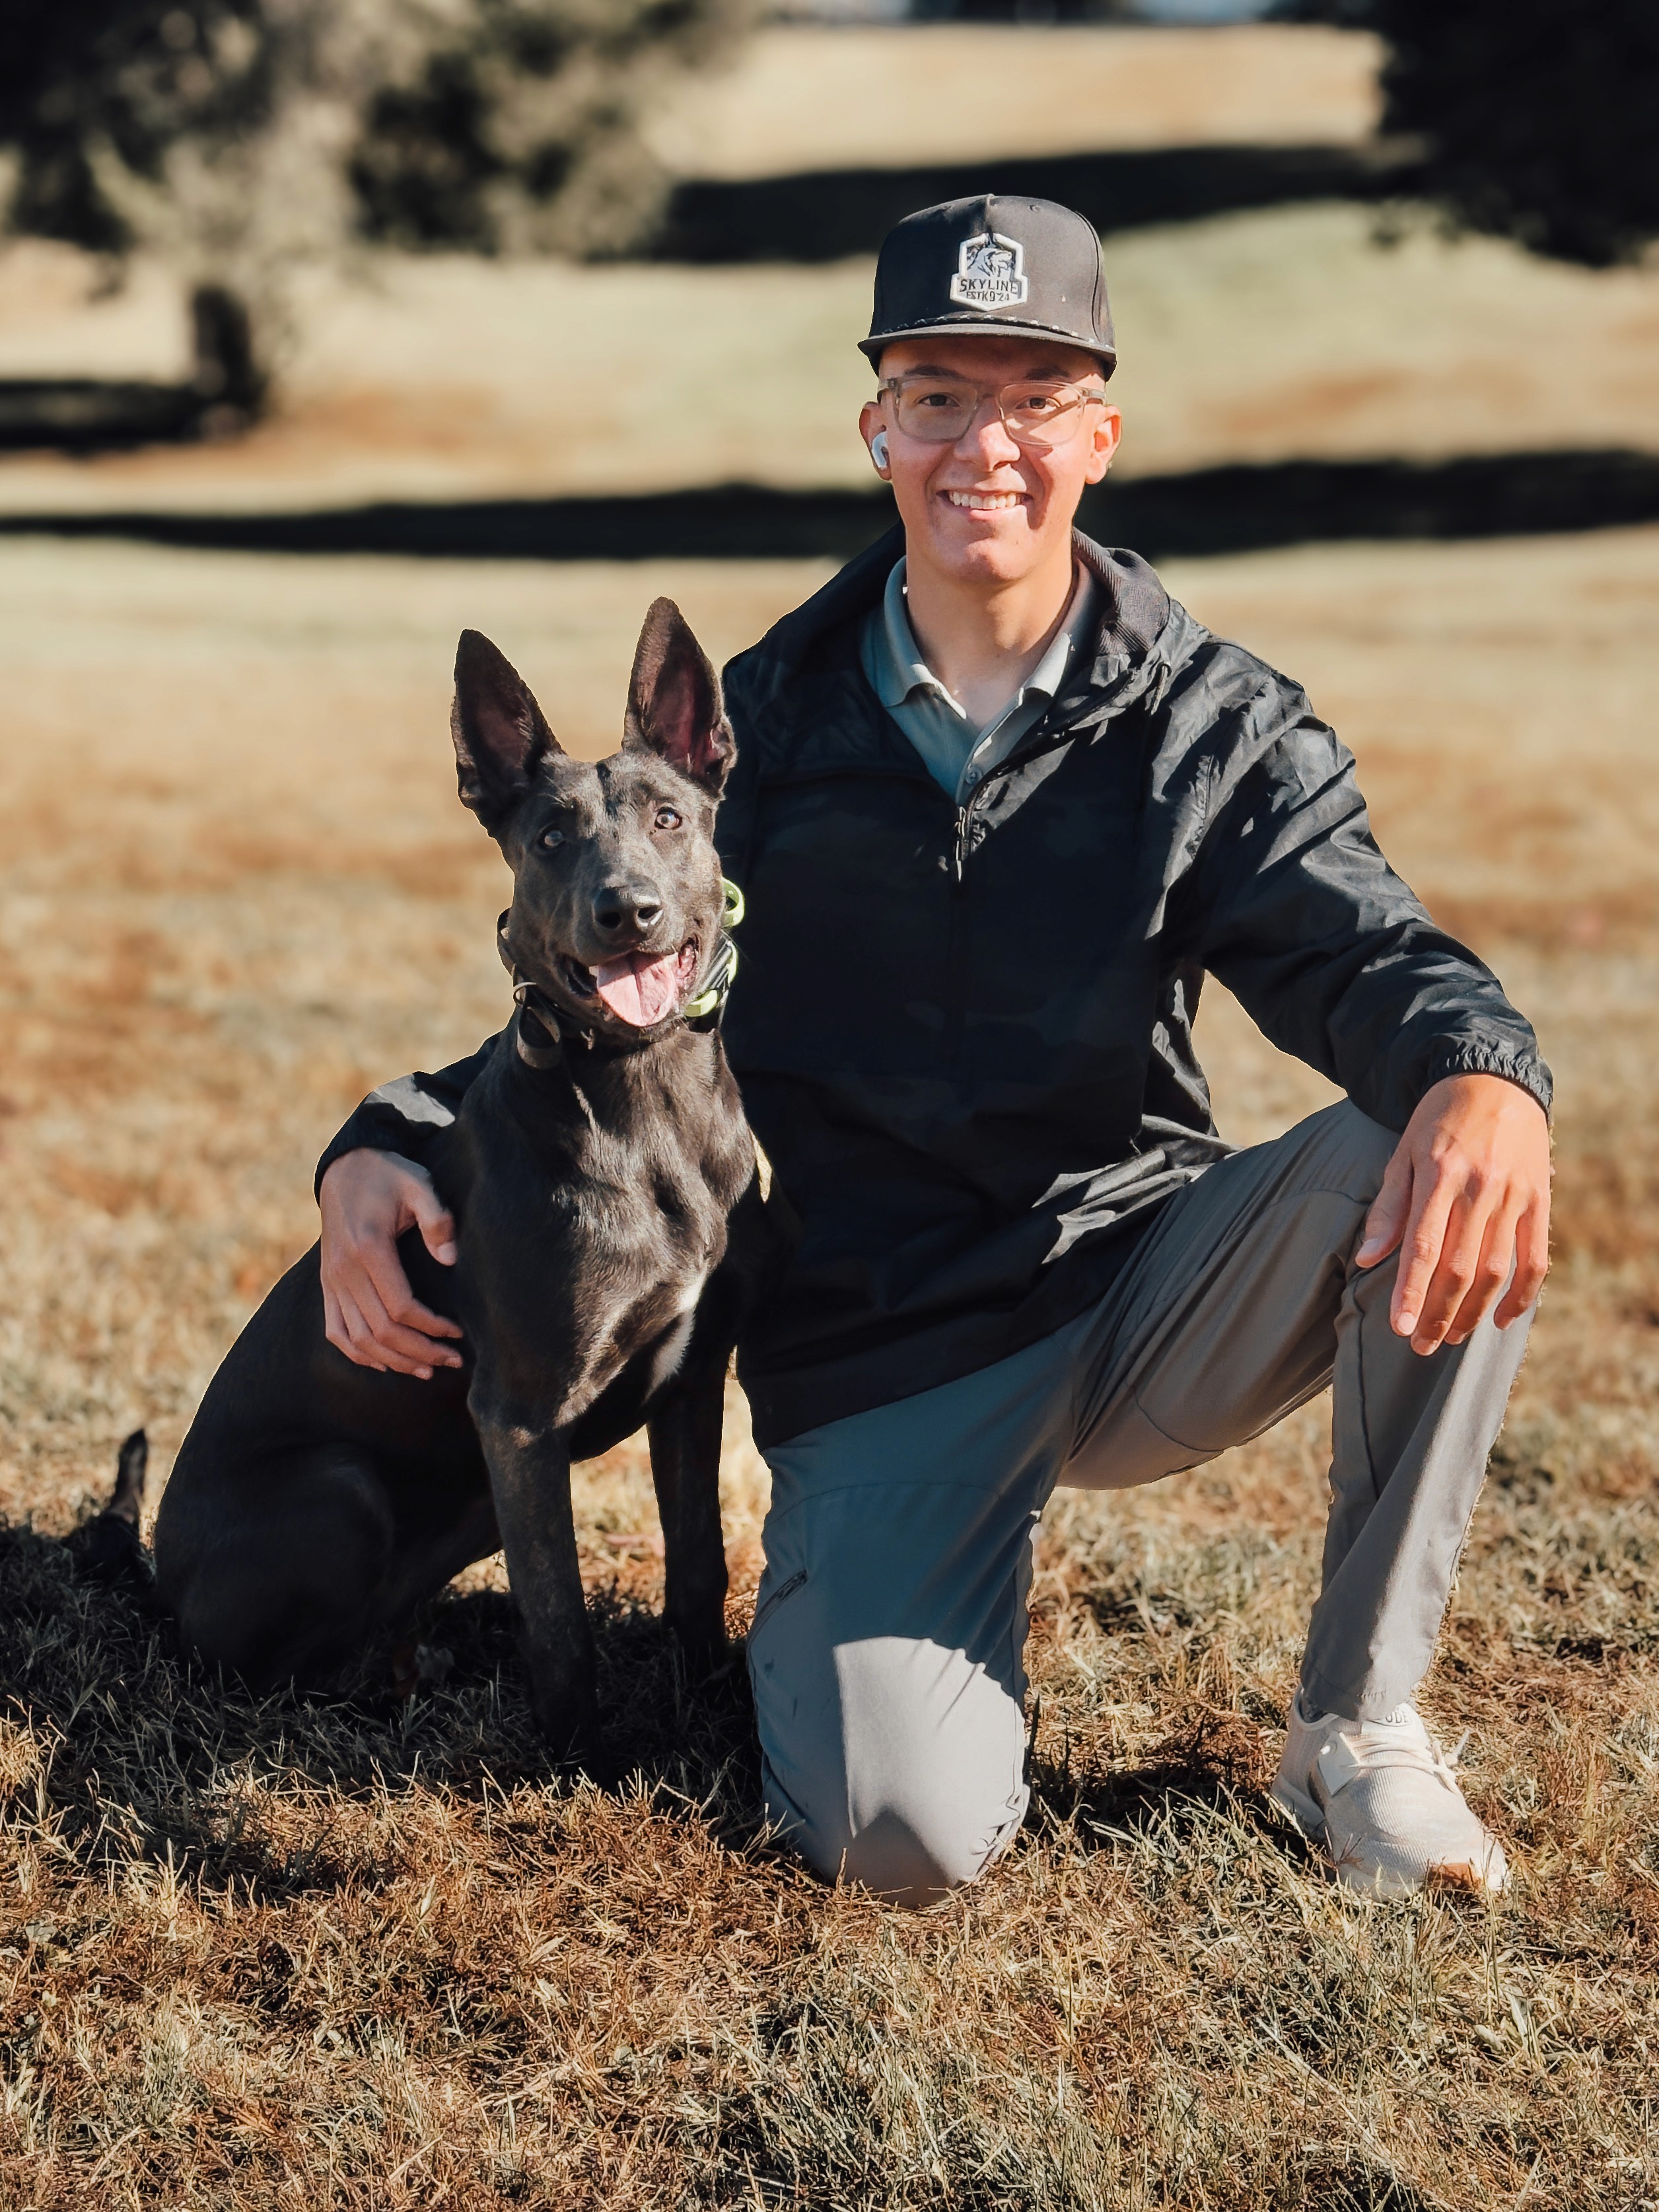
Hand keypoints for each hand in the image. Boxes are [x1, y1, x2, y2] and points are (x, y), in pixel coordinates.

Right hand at [319, 1150, 463, 1377]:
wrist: (345, 1166)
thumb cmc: (389, 1175)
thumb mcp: (419, 1183)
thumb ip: (437, 1218)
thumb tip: (449, 1259)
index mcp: (369, 1248)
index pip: (401, 1307)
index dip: (431, 1326)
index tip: (458, 1332)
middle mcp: (344, 1270)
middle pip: (381, 1330)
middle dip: (419, 1351)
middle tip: (451, 1360)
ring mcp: (332, 1279)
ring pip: (359, 1338)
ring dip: (393, 1360)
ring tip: (426, 1369)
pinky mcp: (327, 1283)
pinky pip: (335, 1330)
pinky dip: (357, 1353)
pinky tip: (384, 1363)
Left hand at [1355, 1074, 1549, 1354]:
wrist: (1494, 1081)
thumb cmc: (1437, 1121)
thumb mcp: (1402, 1153)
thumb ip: (1388, 1208)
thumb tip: (1367, 1257)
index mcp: (1438, 1175)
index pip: (1423, 1247)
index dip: (1411, 1292)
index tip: (1399, 1329)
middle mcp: (1479, 1187)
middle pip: (1459, 1268)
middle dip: (1438, 1313)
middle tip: (1420, 1346)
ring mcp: (1515, 1195)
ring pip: (1496, 1270)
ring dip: (1473, 1312)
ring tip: (1451, 1336)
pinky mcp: (1540, 1200)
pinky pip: (1535, 1258)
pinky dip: (1522, 1295)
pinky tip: (1501, 1320)